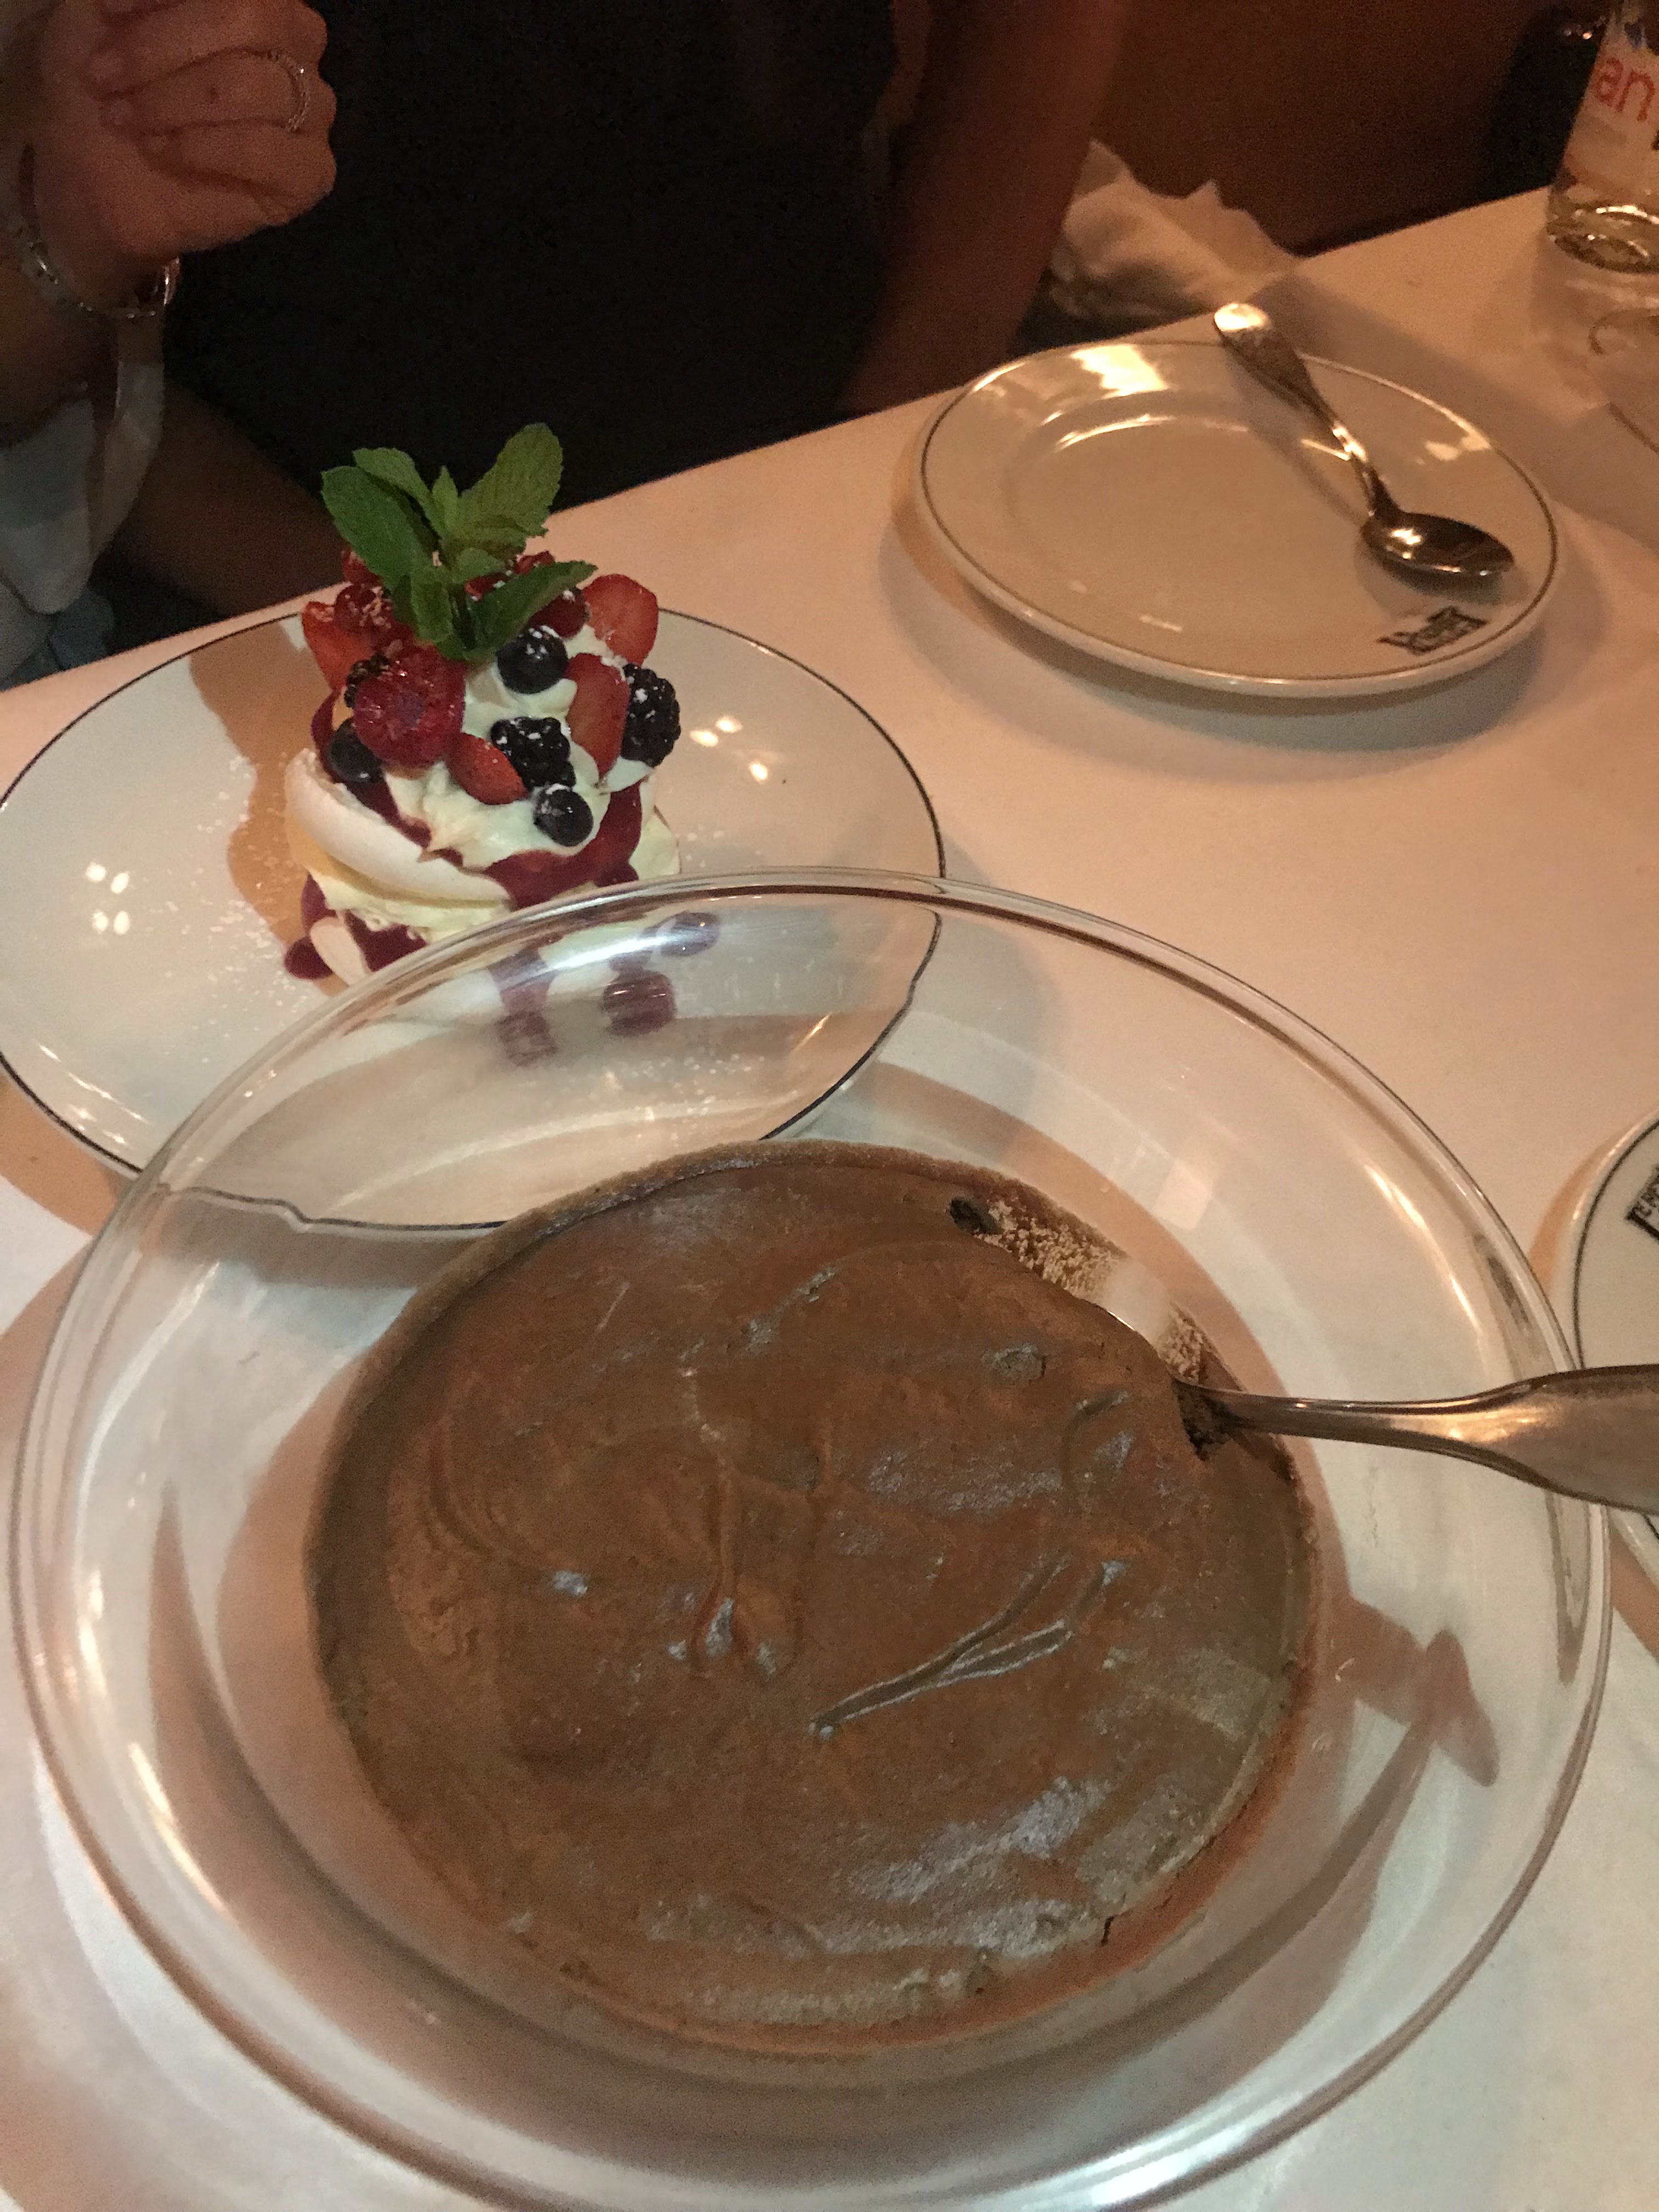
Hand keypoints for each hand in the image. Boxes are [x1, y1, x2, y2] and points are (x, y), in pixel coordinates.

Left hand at [26, 0, 335, 304]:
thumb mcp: (107, 9)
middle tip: (107, 75)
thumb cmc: (105, 82)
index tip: (108, 11)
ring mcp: (309, 112)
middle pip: (258, 19)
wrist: (90, 171)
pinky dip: (204, 148)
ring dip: (173, 100)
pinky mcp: (308, 175)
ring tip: (126, 119)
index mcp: (259, 1)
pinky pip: (269, 151)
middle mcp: (296, 45)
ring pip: (260, 86)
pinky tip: (162, 151)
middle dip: (167, 45)